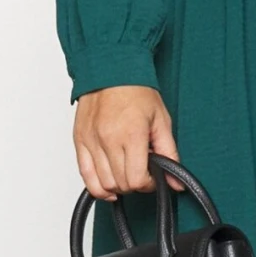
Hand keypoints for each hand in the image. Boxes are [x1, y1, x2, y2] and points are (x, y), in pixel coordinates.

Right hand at [72, 85, 183, 200]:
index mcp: (131, 134)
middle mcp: (108, 140)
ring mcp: (91, 141)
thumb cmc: (136, 91)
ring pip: (102, 184)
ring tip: (126, 173)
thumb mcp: (161, 121)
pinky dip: (96, 187)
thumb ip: (169, 154)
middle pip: (120, 184)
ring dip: (117, 186)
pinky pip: (84, 175)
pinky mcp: (79, 140)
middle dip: (134, 184)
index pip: (136, 179)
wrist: (111, 69)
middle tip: (141, 172)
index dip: (148, 183)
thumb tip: (176, 182)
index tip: (152, 176)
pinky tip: (108, 186)